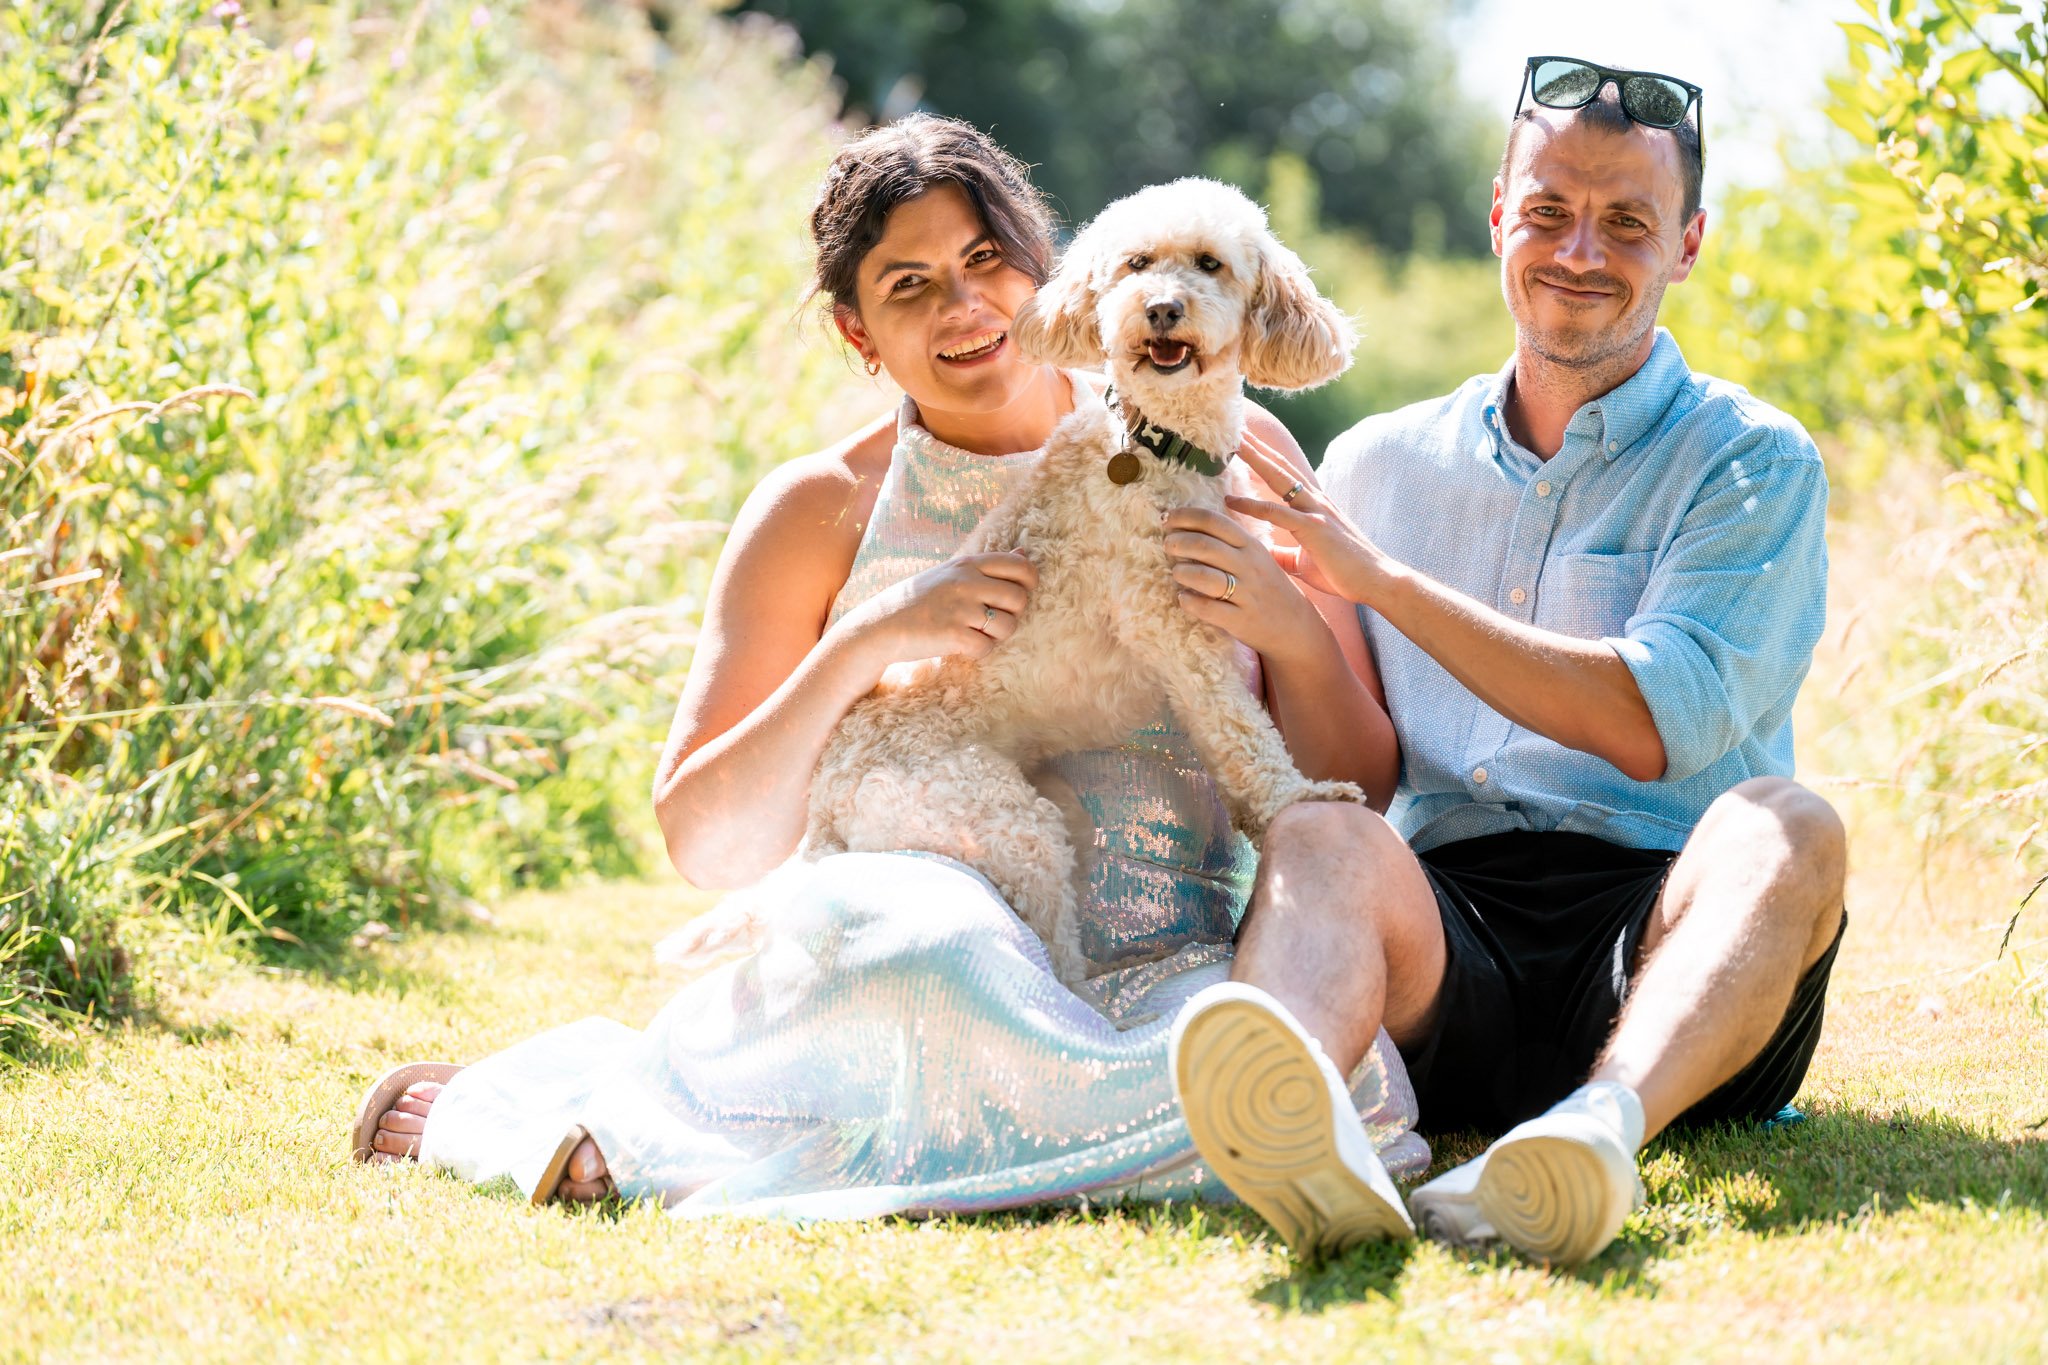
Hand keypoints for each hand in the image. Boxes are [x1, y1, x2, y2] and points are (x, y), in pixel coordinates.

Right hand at [836, 550, 1036, 667]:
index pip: (1021, 567)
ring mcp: (960, 608)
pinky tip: (961, 646)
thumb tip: (1024, 552)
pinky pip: (987, 648)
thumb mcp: (951, 573)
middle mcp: (967, 582)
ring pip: (1008, 626)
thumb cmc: (918, 600)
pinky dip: (978, 652)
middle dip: (1012, 615)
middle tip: (990, 621)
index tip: (1014, 597)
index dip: (1028, 584)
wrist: (880, 626)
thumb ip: (987, 566)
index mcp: (968, 564)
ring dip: (996, 636)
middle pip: (1020, 599)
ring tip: (974, 634)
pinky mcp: (954, 635)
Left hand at [1161, 504, 1325, 662]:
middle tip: (1166, 545)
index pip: (1214, 521)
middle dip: (1178, 542)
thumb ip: (1230, 540)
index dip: (1185, 516)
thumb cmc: (1266, 586)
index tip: (1166, 518)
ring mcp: (1246, 594)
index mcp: (1250, 545)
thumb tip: (1191, 523)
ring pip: (1204, 577)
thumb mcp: (1256, 556)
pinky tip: (1183, 599)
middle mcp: (1248, 566)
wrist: (1295, 625)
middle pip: (1205, 545)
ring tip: (1176, 572)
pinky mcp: (1240, 620)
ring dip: (1182, 572)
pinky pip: (1208, 609)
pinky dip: (1189, 602)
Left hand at [1225, 432, 1391, 605]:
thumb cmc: (1344, 574)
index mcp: (1314, 506)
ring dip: (1254, 459)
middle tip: (1233, 426)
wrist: (1377, 581)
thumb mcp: (1306, 563)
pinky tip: (1231, 500)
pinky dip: (1252, 505)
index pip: (1285, 474)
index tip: (1243, 442)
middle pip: (1280, 465)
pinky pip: (1277, 513)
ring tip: (1230, 445)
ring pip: (1279, 477)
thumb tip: (1262, 556)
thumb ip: (1284, 555)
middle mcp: (1315, 501)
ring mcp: (1315, 511)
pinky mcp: (1314, 529)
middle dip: (1256, 446)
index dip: (1264, 457)